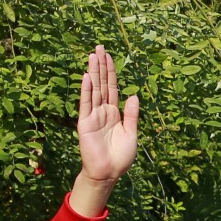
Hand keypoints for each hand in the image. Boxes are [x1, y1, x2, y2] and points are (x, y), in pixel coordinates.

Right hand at [70, 46, 139, 217]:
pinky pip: (87, 104)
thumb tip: (134, 95)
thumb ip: (132, 115)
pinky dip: (87, 91)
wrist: (108, 173)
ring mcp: (93, 116)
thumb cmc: (120, 157)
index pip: (112, 88)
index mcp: (114, 113)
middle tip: (99, 47)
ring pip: (94, 90)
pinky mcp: (85, 123)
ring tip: (92, 55)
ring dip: (93, 72)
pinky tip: (87, 77)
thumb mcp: (131, 134)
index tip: (109, 56)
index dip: (111, 72)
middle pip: (102, 84)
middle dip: (101, 66)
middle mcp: (103, 111)